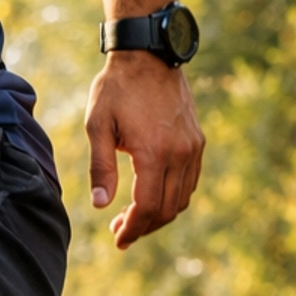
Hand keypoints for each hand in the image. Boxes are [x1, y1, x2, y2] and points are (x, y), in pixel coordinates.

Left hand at [85, 54, 203, 248]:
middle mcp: (179, 154)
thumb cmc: (117, 88)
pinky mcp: (197, 141)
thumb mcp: (97, 125)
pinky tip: (153, 197)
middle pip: (166, 209)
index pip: (147, 207)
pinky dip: (173, 198)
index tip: (118, 240)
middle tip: (119, 231)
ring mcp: (193, 148)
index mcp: (153, 153)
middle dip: (143, 226)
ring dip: (159, 215)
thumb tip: (100, 206)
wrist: (148, 55)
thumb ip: (100, 167)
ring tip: (132, 217)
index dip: (132, 229)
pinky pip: (190, 182)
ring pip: (182, 199)